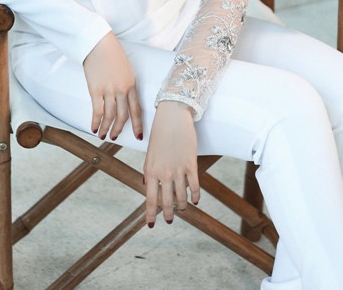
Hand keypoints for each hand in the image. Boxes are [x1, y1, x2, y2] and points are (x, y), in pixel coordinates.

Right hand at [83, 31, 142, 140]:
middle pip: (123, 116)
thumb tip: (123, 99)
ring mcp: (109, 90)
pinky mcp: (95, 89)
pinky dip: (95, 121)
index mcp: (132, 84)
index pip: (137, 109)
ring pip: (110, 116)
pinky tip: (93, 127)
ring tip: (103, 135)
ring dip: (106, 128)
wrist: (99, 43)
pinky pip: (97, 110)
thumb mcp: (126, 69)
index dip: (138, 125)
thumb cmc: (112, 53)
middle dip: (119, 129)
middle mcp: (122, 89)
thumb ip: (126, 84)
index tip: (138, 136)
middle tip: (115, 136)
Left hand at [144, 100, 199, 225]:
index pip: (150, 199)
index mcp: (150, 170)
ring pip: (181, 197)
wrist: (172, 116)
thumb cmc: (159, 133)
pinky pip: (194, 186)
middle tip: (169, 220)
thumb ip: (149, 171)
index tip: (150, 225)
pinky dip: (195, 196)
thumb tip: (147, 186)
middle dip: (168, 214)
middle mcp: (164, 173)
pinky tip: (195, 200)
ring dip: (182, 206)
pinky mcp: (191, 164)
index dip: (150, 214)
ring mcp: (178, 170)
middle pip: (166, 202)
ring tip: (182, 209)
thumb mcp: (150, 153)